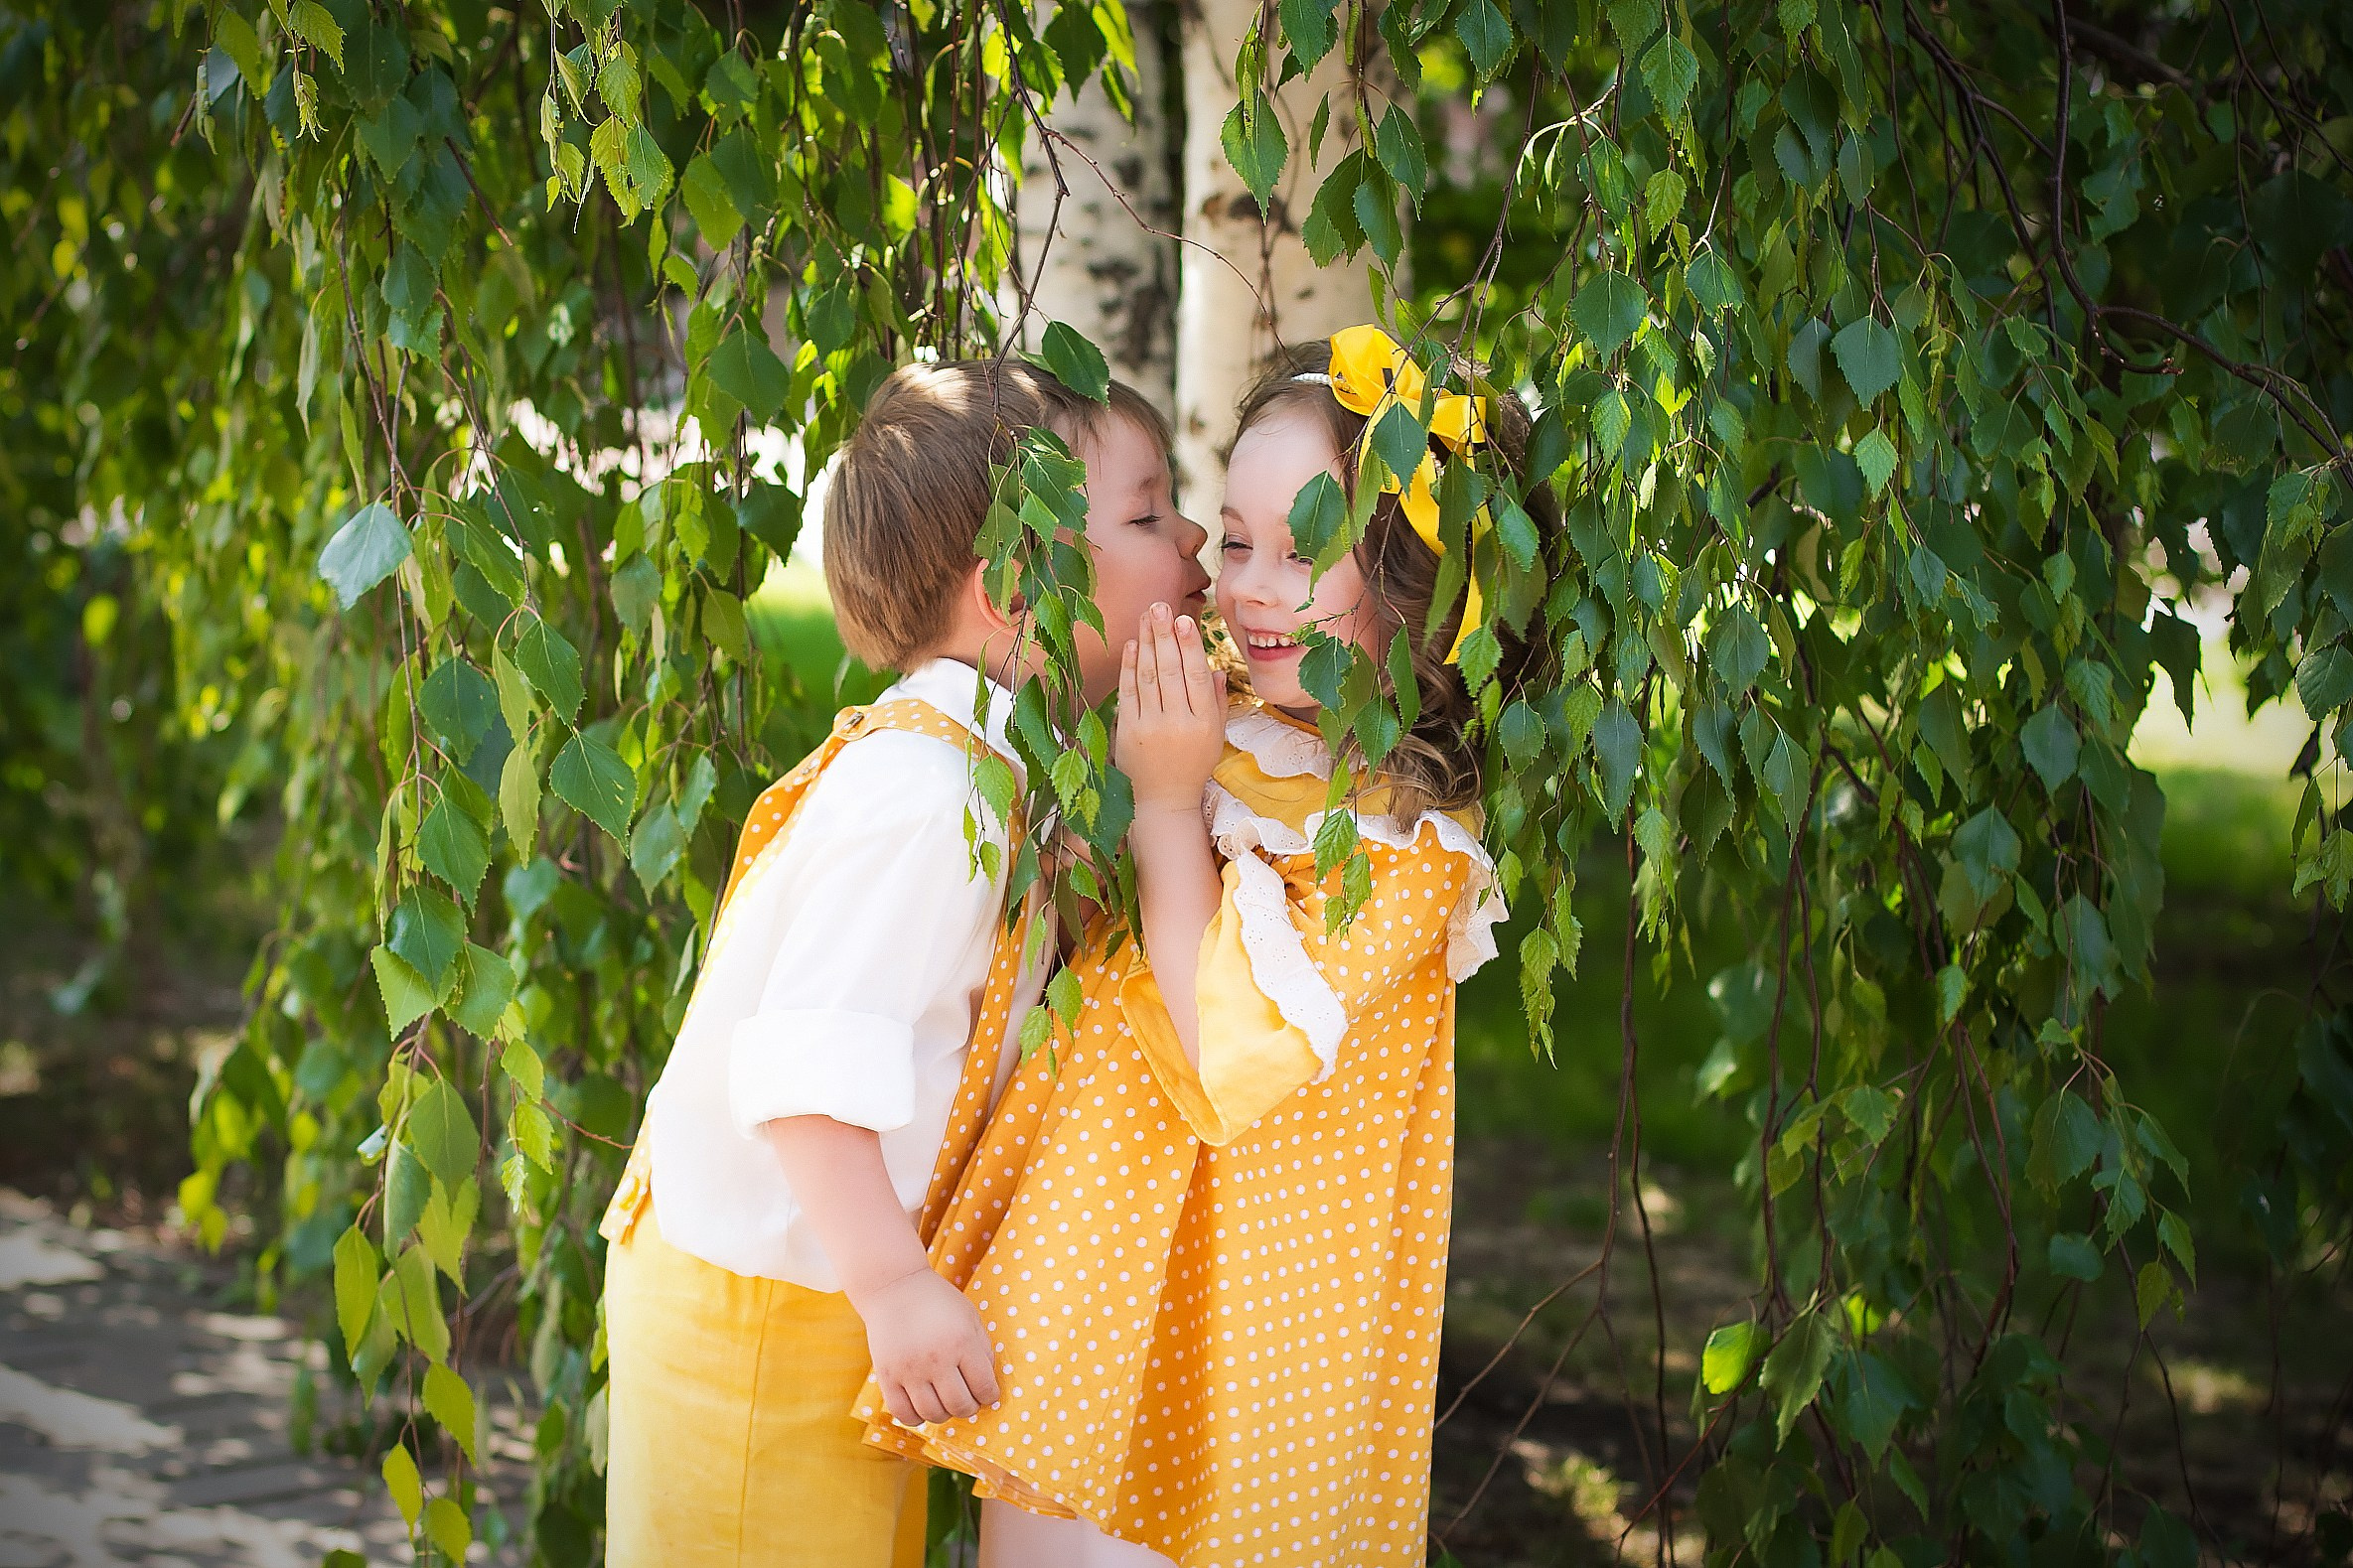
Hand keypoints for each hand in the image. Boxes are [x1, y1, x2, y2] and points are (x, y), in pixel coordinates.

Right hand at [853, 1266, 1000, 1425]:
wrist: (893, 1287)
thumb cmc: (937, 1301)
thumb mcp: (969, 1317)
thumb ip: (983, 1349)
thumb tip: (988, 1384)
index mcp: (961, 1342)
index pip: (984, 1387)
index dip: (990, 1396)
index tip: (987, 1393)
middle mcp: (936, 1359)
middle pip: (960, 1406)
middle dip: (970, 1407)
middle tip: (967, 1399)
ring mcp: (909, 1370)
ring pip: (933, 1414)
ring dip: (945, 1414)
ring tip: (945, 1402)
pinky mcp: (886, 1376)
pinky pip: (903, 1413)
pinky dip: (916, 1418)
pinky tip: (922, 1406)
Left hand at [1116, 602, 1226, 814]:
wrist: (1162, 802)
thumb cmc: (1192, 765)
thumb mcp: (1215, 736)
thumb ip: (1217, 701)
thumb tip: (1216, 669)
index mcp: (1204, 724)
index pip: (1197, 678)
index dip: (1191, 647)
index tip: (1185, 620)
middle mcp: (1177, 723)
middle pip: (1170, 672)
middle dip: (1164, 635)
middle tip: (1160, 605)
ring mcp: (1150, 727)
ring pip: (1148, 677)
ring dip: (1146, 643)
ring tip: (1147, 615)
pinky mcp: (1127, 731)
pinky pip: (1128, 692)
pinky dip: (1128, 666)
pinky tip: (1132, 644)